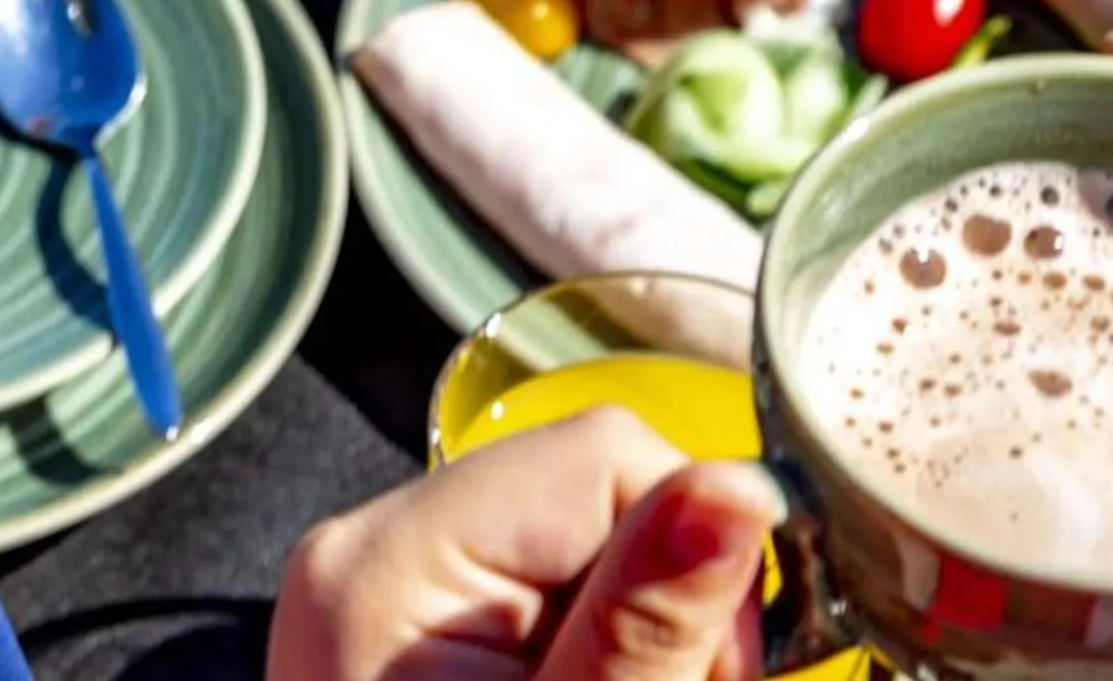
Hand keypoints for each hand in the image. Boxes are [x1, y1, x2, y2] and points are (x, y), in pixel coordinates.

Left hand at [267, 408, 779, 679]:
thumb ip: (647, 624)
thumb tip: (742, 487)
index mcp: (389, 560)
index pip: (606, 452)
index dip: (698, 552)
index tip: (713, 668)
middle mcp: (370, 545)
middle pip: (596, 492)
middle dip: (670, 596)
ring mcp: (386, 583)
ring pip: (586, 543)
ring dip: (644, 624)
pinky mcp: (413, 624)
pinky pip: (545, 587)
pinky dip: (599, 642)